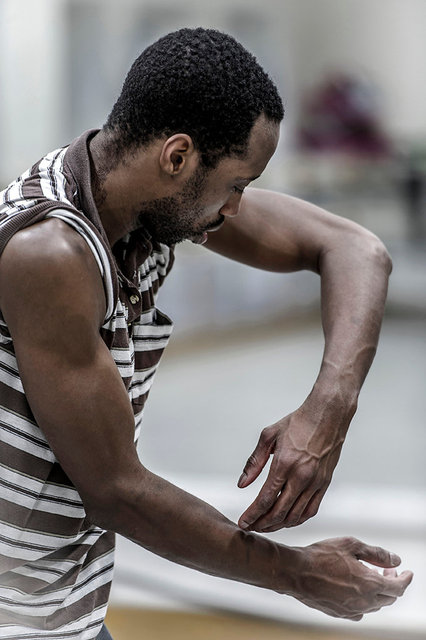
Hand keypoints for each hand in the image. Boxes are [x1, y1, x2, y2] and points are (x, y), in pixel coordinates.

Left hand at [238, 400, 349, 531]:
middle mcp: (302, 476)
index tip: (242, 523)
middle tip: (250, 528)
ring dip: (278, 525)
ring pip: (295, 515)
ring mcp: (316, 482)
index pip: (265, 499)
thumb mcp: (268, 436)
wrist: (328, 415)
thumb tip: (241, 485)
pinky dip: (297, 520)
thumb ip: (254, 462)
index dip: (252, 515)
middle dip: (262, 524)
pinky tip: (286, 521)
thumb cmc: (296, 422)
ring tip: (265, 526)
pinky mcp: (325, 484)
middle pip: (279, 512)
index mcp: (285, 464)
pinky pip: (311, 510)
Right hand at [282, 537, 412, 619]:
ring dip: (378, 592)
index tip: (407, 573)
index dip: (405, 579)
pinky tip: (356, 589)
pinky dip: (365, 601)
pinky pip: (360, 611)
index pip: (398, 587)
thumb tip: (395, 560)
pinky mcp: (340, 614)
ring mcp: (351, 610)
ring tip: (371, 576)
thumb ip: (376, 553)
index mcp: (369, 584)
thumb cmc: (320, 555)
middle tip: (387, 570)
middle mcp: (363, 601)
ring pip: (375, 606)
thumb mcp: (351, 545)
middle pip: (388, 598)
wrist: (296, 572)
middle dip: (392, 583)